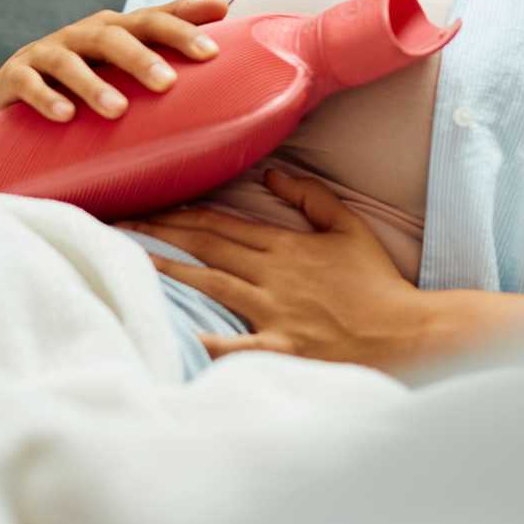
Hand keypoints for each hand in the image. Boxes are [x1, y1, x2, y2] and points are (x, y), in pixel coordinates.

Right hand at [0, 0, 228, 131]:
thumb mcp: (125, 88)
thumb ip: (165, 82)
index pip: (154, 18)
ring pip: (71, 59)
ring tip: (117, 109)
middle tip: (169, 83)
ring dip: (94, 83)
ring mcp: (45, 52)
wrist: (11, 122)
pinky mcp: (11, 77)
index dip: (185, 14)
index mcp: (115, 34)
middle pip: (117, 33)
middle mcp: (82, 35)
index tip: (222, 11)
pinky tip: (64, 116)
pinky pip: (28, 83)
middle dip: (144, 54)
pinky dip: (46, 97)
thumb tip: (235, 92)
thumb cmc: (84, 103)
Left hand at [124, 166, 426, 372]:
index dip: (182, 213)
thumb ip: (311, 197)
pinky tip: (174, 335)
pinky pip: (236, 346)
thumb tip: (273, 173)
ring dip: (167, 272)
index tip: (148, 205)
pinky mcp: (281, 349)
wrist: (406, 332)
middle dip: (160, 233)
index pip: (222, 224)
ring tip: (128, 262)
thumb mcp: (349, 227)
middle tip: (117, 225)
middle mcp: (273, 276)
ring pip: (210, 285)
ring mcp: (274, 313)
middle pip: (206, 248)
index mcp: (286, 246)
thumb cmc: (377, 283)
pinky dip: (206, 342)